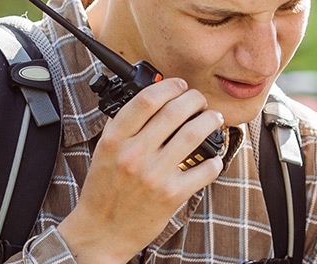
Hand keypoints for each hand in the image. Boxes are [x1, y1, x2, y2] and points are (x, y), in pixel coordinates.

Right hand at [57, 78, 227, 263]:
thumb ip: (124, 128)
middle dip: (195, 99)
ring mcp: (154, 175)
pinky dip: (214, 159)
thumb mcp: (103, 152)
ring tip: (213, 118)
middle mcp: (134, 154)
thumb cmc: (103, 191)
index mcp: (114, 140)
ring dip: (210, 121)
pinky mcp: (171, 195)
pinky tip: (212, 157)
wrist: (101, 231)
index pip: (146, 100)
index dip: (169, 86)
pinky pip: (204, 169)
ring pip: (194, 134)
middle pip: (175, 111)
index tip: (179, 85)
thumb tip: (152, 101)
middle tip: (199, 101)